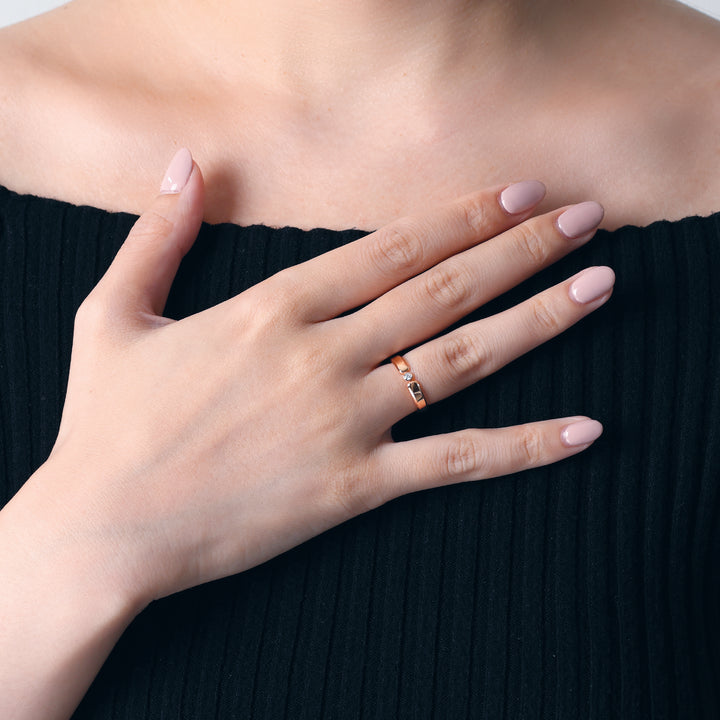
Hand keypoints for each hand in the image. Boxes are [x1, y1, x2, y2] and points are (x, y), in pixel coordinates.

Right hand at [18, 149, 611, 608]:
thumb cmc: (107, 424)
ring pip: (462, 359)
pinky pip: (454, 462)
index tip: (518, 192)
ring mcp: (344, 422)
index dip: (461, 216)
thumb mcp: (114, 314)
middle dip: (521, 248)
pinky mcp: (353, 488)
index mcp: (270, 309)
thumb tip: (186, 164)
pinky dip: (523, 447)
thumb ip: (157, 234)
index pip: (389, 248)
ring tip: (600, 288)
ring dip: (538, 320)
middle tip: (586, 219)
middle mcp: (321, 357)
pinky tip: (583, 430)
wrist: (103, 528)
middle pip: (442, 289)